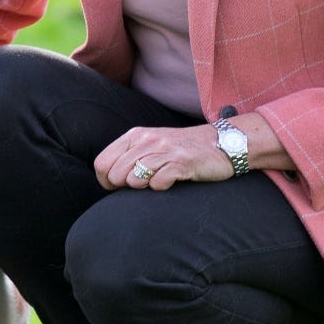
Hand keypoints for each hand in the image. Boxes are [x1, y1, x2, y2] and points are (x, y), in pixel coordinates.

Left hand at [94, 113, 294, 191]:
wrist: (220, 143)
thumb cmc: (181, 150)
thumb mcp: (151, 145)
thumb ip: (129, 157)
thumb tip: (108, 180)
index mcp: (135, 135)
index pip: (102, 163)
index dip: (106, 181)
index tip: (119, 187)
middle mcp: (148, 140)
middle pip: (116, 175)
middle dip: (124, 187)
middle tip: (143, 185)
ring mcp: (165, 150)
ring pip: (134, 179)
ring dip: (143, 187)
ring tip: (158, 181)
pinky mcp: (182, 162)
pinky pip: (158, 183)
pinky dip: (161, 187)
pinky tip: (171, 182)